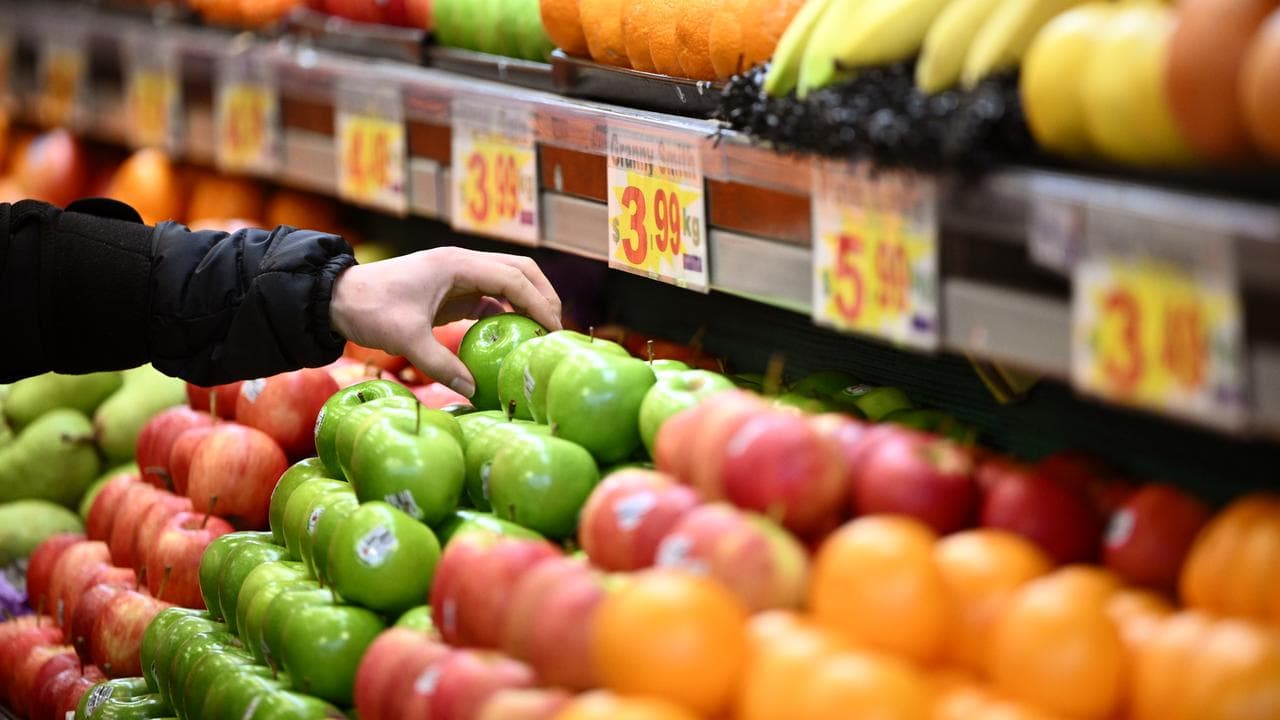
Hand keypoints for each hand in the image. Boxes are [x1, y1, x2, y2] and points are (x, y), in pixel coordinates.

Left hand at [328, 247, 561, 397]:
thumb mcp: (405, 339)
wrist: (336, 299)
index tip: (554, 330)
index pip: (513, 278)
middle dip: (543, 297)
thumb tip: (473, 389)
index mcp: (457, 265)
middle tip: (556, 331)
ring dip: (527, 304)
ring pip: (508, 282)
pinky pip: (489, 299)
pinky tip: (512, 340)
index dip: (539, 303)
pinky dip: (506, 315)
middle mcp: (463, 264)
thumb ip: (440, 365)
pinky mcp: (452, 291)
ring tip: (541, 337)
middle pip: (520, 271)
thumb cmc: (369, 310)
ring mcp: (459, 276)